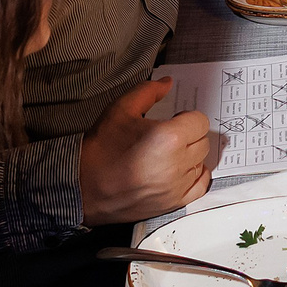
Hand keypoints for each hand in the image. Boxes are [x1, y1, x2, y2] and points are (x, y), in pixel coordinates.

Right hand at [81, 79, 211, 221]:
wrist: (83, 187)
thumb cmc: (101, 149)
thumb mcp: (121, 109)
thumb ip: (148, 91)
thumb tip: (167, 83)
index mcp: (168, 138)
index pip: (200, 122)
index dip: (187, 117)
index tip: (174, 119)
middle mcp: (176, 164)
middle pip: (203, 142)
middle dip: (190, 135)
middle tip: (170, 135)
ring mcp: (176, 187)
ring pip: (201, 163)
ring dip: (190, 155)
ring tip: (168, 154)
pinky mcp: (173, 203)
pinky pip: (200, 186)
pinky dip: (194, 176)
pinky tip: (180, 170)